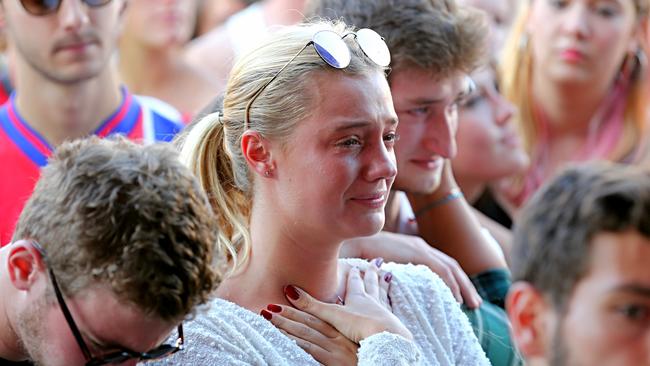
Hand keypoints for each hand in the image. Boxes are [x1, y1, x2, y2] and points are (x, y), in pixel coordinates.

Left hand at [261, 304, 358, 365]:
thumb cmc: (364, 363)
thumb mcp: (350, 351)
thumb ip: (335, 342)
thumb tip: (318, 335)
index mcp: (344, 334)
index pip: (318, 317)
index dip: (300, 307)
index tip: (285, 296)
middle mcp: (340, 339)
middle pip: (309, 322)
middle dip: (288, 313)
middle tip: (269, 305)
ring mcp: (337, 350)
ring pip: (307, 332)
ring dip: (285, 323)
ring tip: (268, 316)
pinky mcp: (334, 362)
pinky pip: (310, 349)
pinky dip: (294, 341)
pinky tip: (281, 336)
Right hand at [278, 264, 412, 343]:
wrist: (385, 337)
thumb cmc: (360, 324)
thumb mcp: (332, 314)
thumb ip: (311, 304)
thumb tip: (288, 289)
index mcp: (357, 297)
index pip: (354, 282)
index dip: (353, 273)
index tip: (355, 264)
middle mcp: (371, 301)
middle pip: (371, 284)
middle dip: (371, 274)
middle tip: (376, 263)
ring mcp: (383, 312)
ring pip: (382, 294)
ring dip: (383, 284)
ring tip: (387, 276)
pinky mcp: (392, 325)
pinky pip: (391, 310)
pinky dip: (390, 304)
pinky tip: (392, 306)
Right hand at [342, 232, 481, 307]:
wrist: (353, 244)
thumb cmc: (362, 256)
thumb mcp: (384, 265)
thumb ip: (394, 272)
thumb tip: (396, 287)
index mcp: (415, 247)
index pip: (442, 264)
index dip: (454, 280)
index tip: (461, 296)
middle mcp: (421, 245)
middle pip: (451, 265)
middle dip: (465, 285)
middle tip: (475, 303)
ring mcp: (420, 247)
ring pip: (451, 268)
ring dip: (463, 286)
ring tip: (470, 304)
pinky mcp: (417, 252)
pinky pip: (440, 270)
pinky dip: (450, 284)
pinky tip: (454, 298)